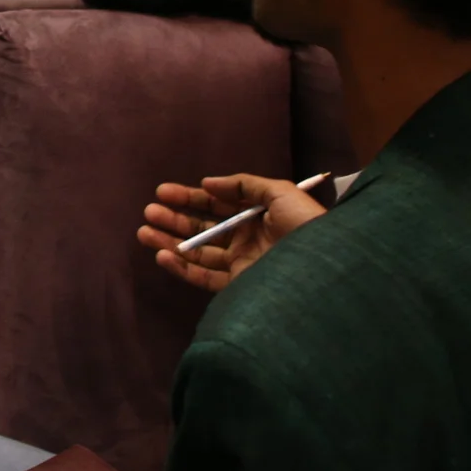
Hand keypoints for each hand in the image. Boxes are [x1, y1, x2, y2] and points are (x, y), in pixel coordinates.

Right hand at [136, 173, 324, 292]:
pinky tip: (163, 254)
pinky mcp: (238, 287)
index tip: (163, 192)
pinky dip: (182, 267)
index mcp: (256, 218)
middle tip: (149, 211)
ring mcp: (241, 265)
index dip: (189, 198)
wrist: (327, 267)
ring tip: (144, 231)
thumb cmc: (306, 226)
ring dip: (170, 241)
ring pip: (198, 253)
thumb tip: (208, 183)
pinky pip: (204, 278)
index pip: (216, 206)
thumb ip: (245, 185)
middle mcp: (245, 241)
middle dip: (174, 220)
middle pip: (202, 229)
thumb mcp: (281, 193)